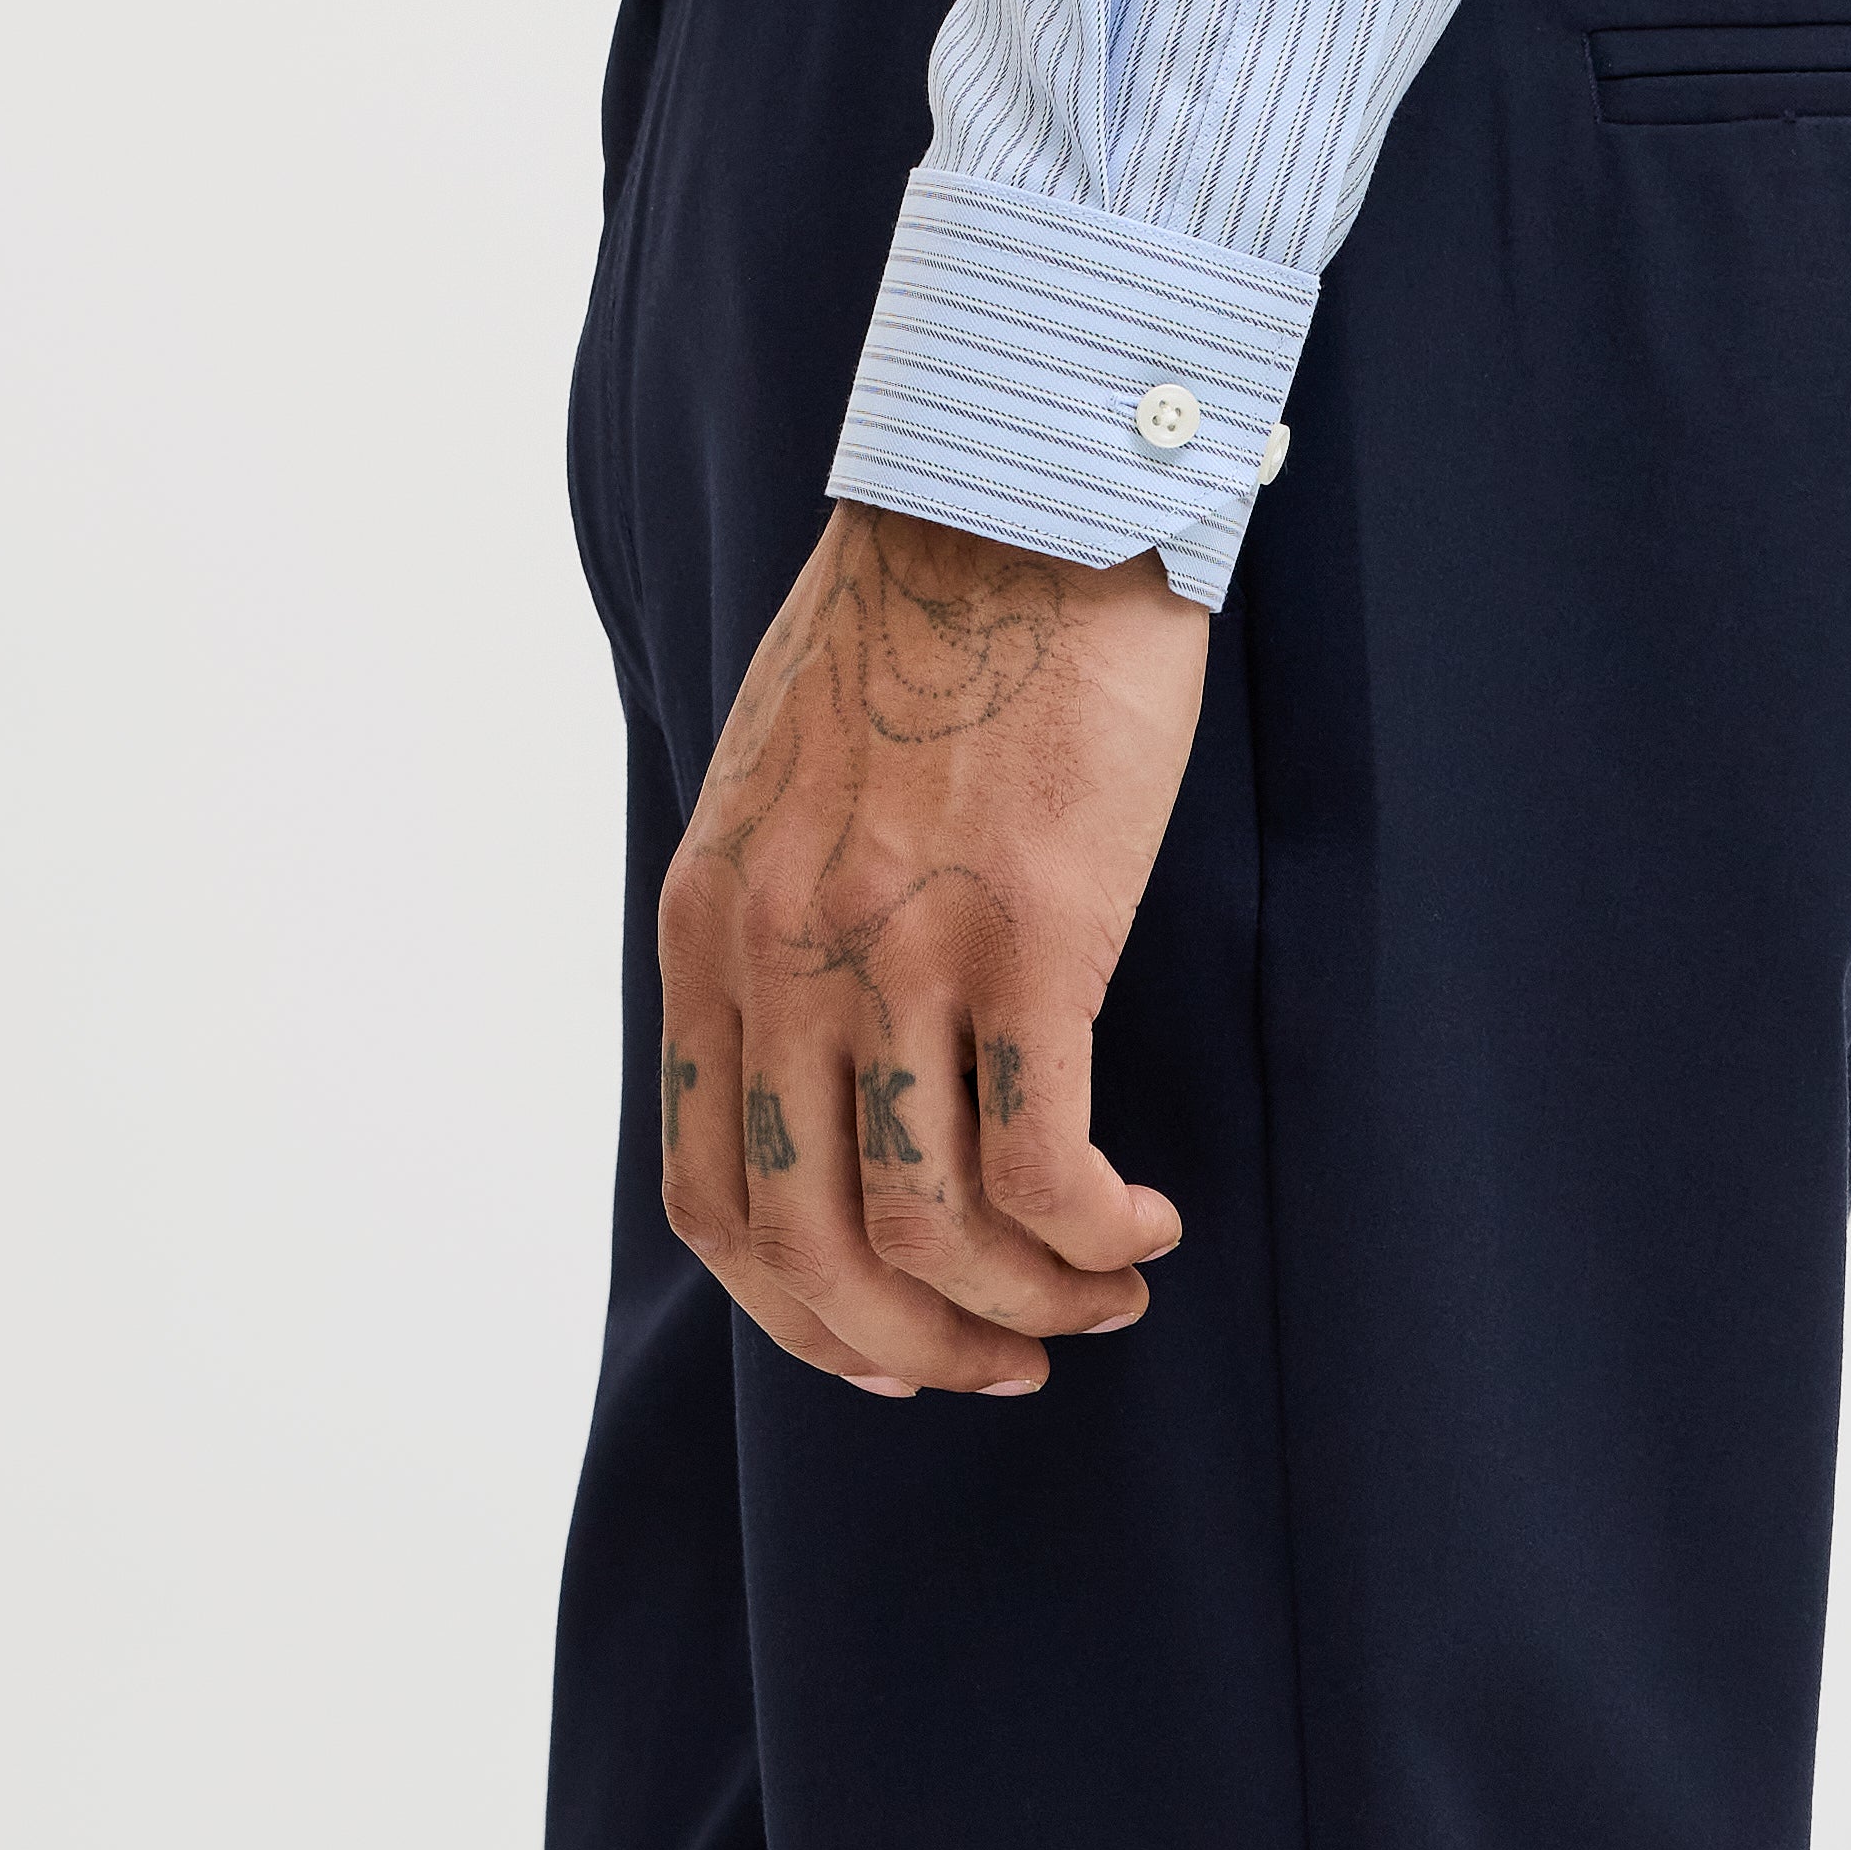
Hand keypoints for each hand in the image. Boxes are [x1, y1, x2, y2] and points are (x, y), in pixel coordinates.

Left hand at [657, 505, 1202, 1399]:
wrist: (1018, 490)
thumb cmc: (925, 628)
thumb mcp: (781, 788)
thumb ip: (778, 928)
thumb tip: (830, 1066)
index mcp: (711, 930)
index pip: (716, 1197)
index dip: (800, 1314)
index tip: (890, 1346)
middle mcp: (782, 955)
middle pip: (818, 1247)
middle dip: (918, 1345)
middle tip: (1011, 1358)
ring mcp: (901, 948)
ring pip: (932, 1226)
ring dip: (1027, 1300)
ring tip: (1106, 1288)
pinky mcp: (1031, 931)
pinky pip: (1043, 1158)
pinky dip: (1089, 1229)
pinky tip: (1139, 1221)